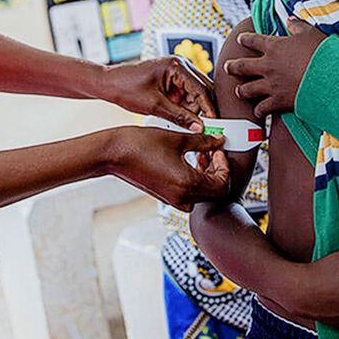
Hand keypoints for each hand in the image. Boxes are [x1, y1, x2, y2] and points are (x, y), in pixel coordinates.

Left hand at [102, 56, 214, 128]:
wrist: (107, 84)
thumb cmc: (125, 89)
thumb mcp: (154, 106)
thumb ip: (179, 116)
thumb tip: (199, 128)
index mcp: (176, 65)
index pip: (201, 89)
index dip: (209, 109)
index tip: (215, 125)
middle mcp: (179, 64)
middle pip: (202, 89)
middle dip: (203, 109)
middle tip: (207, 128)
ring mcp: (175, 70)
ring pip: (195, 93)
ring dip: (194, 109)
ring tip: (193, 127)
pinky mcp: (170, 78)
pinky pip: (185, 93)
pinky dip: (185, 107)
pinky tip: (183, 120)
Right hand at [107, 126, 229, 210]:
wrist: (114, 154)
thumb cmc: (141, 144)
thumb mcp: (178, 139)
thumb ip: (204, 142)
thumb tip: (219, 141)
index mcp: (188, 184)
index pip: (222, 184)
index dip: (224, 166)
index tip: (218, 149)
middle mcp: (182, 197)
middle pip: (214, 191)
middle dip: (218, 171)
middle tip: (212, 151)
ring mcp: (172, 199)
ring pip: (202, 193)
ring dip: (207, 176)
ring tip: (201, 154)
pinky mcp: (164, 196)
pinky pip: (188, 193)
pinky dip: (194, 180)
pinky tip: (188, 161)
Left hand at [223, 18, 325, 117]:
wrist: (329, 77)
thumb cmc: (321, 52)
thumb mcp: (310, 32)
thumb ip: (297, 25)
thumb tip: (289, 19)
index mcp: (274, 46)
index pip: (253, 40)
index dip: (245, 39)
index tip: (240, 38)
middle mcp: (267, 66)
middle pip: (243, 66)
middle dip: (233, 66)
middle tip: (226, 66)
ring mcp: (271, 85)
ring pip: (248, 89)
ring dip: (242, 90)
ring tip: (238, 91)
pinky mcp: (278, 101)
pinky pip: (262, 108)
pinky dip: (259, 110)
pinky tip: (257, 112)